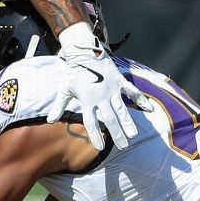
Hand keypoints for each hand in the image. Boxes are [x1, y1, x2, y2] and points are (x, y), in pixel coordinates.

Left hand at [47, 22, 153, 150]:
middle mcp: (100, 97)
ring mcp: (111, 89)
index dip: (96, 136)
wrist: (84, 52)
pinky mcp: (119, 81)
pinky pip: (132, 91)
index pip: (91, 123)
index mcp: (87, 101)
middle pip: (109, 119)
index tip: (100, 148)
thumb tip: (50, 121)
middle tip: (123, 146)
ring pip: (121, 109)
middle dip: (116, 134)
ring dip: (128, 122)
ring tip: (133, 135)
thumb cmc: (74, 73)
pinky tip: (149, 109)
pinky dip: (141, 99)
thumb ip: (59, 106)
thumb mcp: (64, 89)